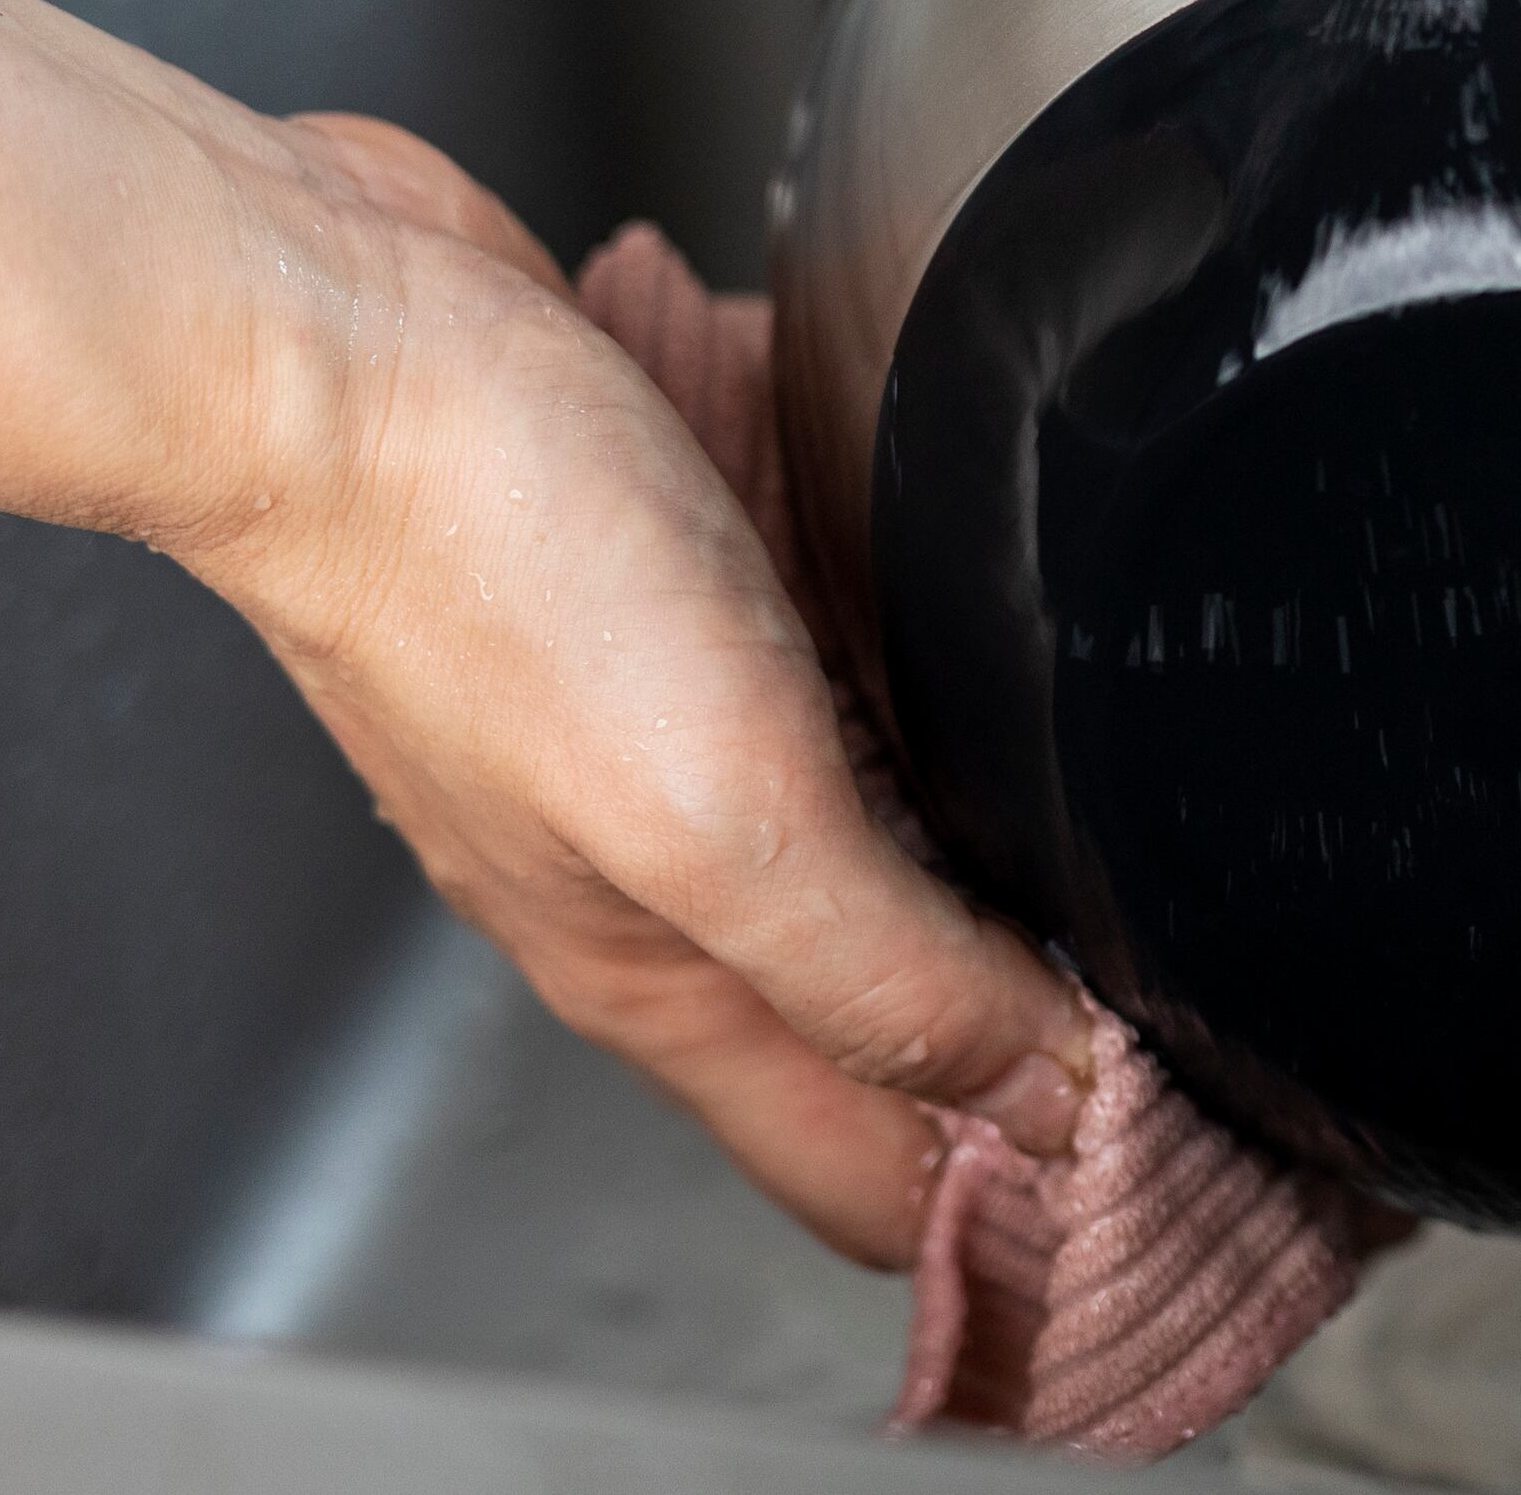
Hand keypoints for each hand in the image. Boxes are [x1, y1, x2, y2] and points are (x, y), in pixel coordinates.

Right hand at [185, 113, 1097, 1264]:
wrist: (328, 331)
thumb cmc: (480, 554)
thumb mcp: (721, 810)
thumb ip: (878, 966)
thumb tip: (1042, 1095)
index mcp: (667, 965)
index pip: (862, 1166)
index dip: (1019, 1189)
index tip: (1181, 1140)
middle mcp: (661, 866)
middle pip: (886, 997)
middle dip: (1037, 990)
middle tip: (1192, 953)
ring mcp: (654, 721)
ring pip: (866, 794)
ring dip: (972, 772)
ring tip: (1086, 753)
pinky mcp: (661, 585)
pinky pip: (808, 611)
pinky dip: (874, 586)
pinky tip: (921, 550)